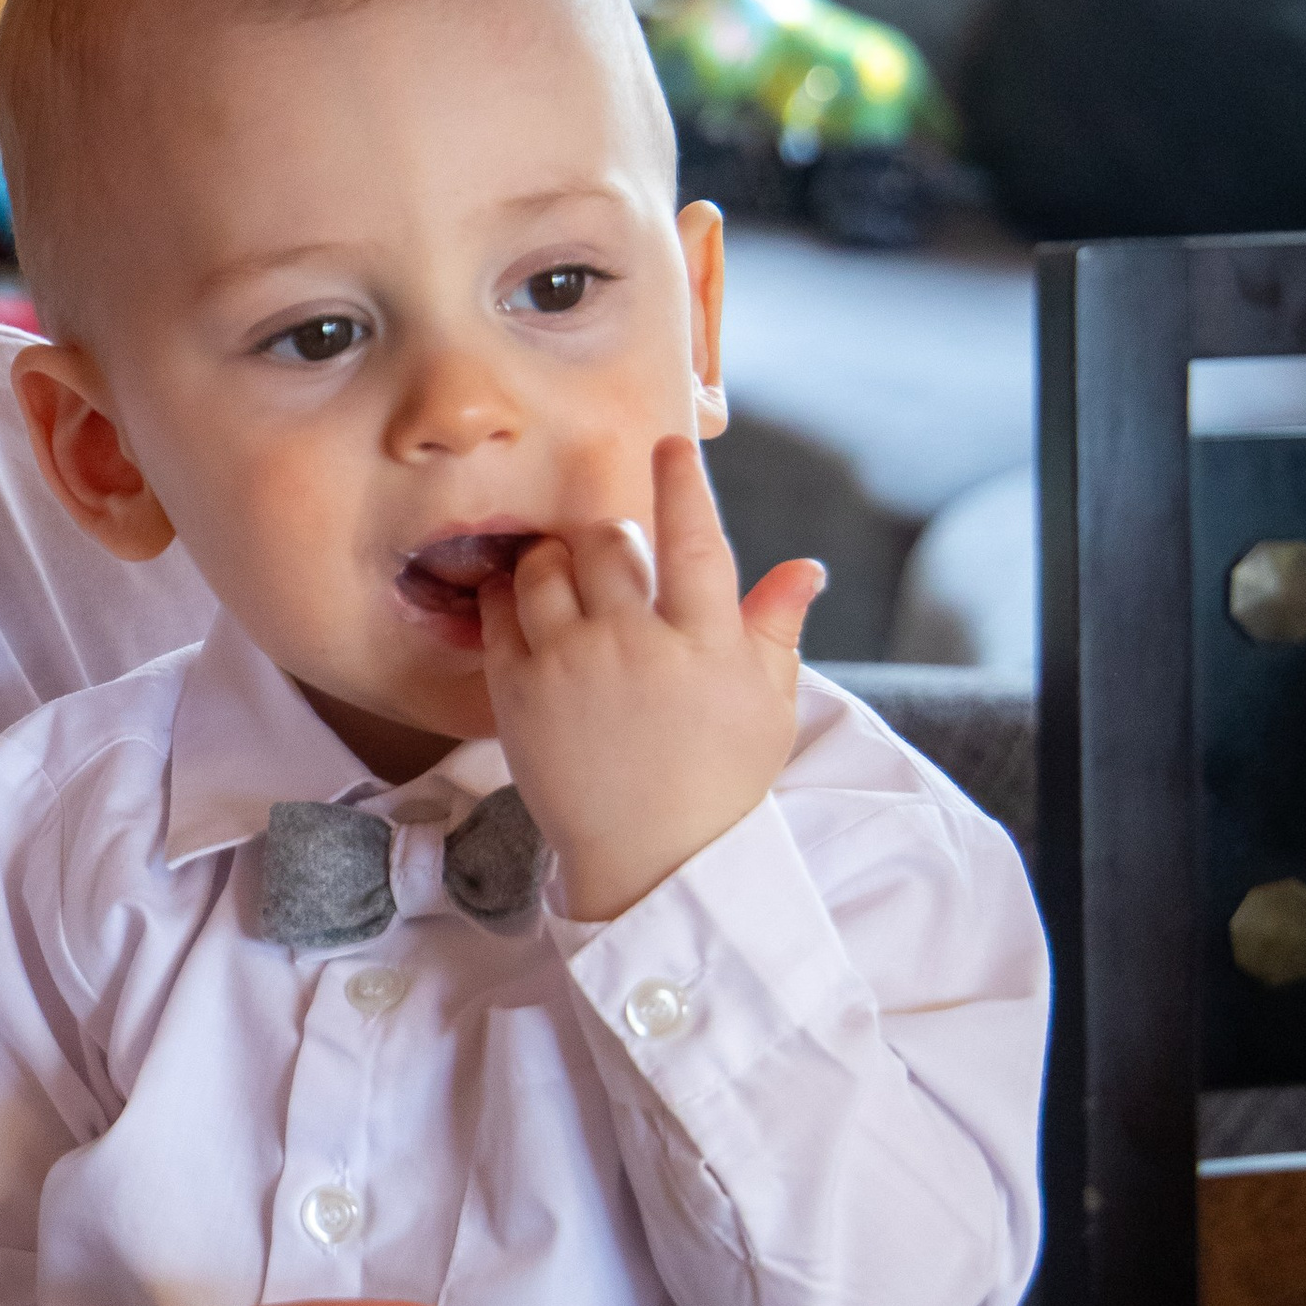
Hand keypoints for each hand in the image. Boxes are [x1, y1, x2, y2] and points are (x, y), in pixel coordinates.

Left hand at [480, 432, 820, 923]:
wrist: (651, 859)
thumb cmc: (718, 779)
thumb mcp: (766, 705)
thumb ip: (776, 628)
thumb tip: (805, 568)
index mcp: (704, 642)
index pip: (694, 539)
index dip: (681, 484)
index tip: (668, 445)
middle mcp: (634, 643)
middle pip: (606, 542)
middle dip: (610, 540)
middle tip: (617, 568)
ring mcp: (570, 665)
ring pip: (546, 565)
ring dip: (557, 561)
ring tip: (573, 588)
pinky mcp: (517, 691)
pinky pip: (500, 610)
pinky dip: (510, 596)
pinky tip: (528, 611)